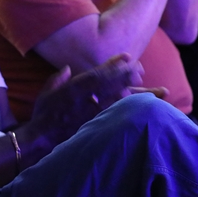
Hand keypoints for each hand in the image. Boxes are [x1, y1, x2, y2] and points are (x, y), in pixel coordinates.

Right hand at [27, 53, 142, 146]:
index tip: (128, 56)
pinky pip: (119, 117)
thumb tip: (68, 69)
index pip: (99, 72)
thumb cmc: (43, 115)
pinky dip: (132, 111)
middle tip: (141, 68)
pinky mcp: (98, 126)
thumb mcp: (46, 93)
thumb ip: (58, 79)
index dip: (115, 63)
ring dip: (138, 92)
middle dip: (128, 74)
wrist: (40, 140)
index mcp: (75, 88)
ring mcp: (94, 114)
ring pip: (120, 100)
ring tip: (157, 88)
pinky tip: (145, 109)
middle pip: (113, 84)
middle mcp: (87, 99)